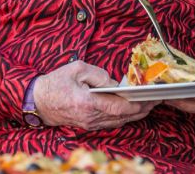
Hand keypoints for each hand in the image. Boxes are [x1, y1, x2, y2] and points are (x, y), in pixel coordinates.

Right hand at [32, 60, 158, 129]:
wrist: (37, 101)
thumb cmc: (55, 83)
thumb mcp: (77, 69)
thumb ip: (99, 75)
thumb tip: (116, 83)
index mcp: (86, 103)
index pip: (119, 107)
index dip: (137, 103)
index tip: (151, 97)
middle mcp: (90, 117)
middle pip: (123, 117)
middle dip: (142, 109)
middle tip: (157, 100)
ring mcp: (89, 124)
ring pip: (119, 121)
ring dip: (136, 114)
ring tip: (150, 104)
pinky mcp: (88, 125)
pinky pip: (111, 123)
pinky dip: (125, 117)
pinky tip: (134, 110)